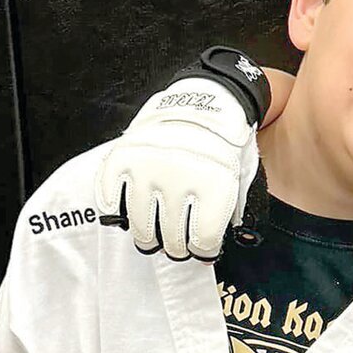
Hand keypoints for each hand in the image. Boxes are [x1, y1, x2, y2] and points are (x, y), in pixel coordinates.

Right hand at [94, 78, 258, 260]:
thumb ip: (236, 211)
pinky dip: (117, 213)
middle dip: (177, 249)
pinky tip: (129, 214)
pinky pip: (111, 200)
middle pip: (172, 240)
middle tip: (177, 246)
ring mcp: (148, 169)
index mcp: (213, 185)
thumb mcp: (241, 177)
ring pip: (141, 228)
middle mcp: (179, 178)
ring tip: (154, 237)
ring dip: (148, 239)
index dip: (204, 253)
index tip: (202, 252)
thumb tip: (231, 241)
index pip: (203, 240)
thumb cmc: (226, 145)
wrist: (206, 99)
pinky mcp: (123, 159)